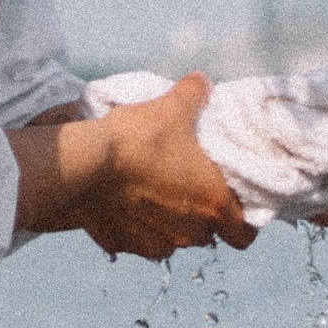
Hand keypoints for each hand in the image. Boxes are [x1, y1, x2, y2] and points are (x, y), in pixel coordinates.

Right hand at [10, 76, 258, 260]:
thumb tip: (202, 82)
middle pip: (208, 235)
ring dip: (171, 224)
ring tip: (156, 194)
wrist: (83, 166)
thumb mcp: (171, 108)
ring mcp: (157, 242)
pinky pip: (141, 241)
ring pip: (175, 239)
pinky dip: (140, 229)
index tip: (232, 205)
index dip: (243, 223)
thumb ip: (193, 95)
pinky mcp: (125, 246)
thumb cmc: (137, 139)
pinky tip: (129, 205)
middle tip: (188, 187)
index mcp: (213, 203)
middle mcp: (190, 231)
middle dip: (202, 217)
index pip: (244, 235)